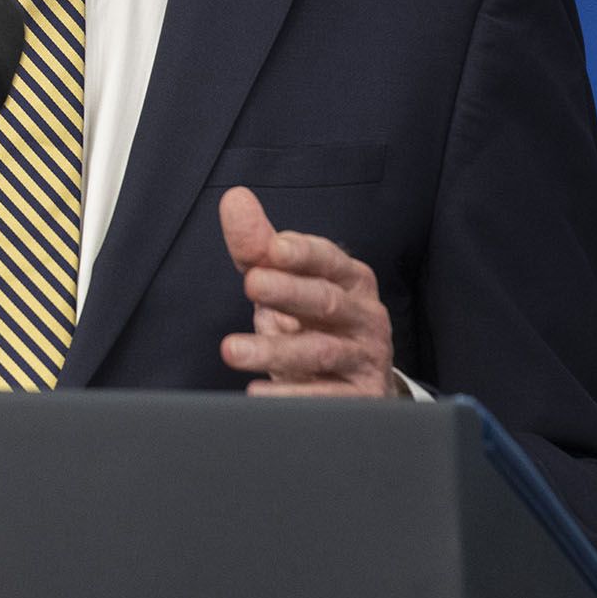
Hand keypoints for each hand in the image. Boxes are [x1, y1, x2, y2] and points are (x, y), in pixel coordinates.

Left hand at [217, 187, 397, 397]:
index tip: (275, 247)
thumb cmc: (315, 324)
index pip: (329, 260)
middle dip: (288, 291)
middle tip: (251, 284)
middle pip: (326, 301)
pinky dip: (291, 396)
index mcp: (351, 281)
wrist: (355, 385)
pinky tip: (257, 393)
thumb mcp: (289, 284)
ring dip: (275, 350)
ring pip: (321, 352)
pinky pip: (325, 398)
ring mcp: (365, 358)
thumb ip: (260, 247)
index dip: (304, 253)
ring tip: (231, 349)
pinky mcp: (359, 397)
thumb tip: (234, 198)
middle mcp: (365, 316)